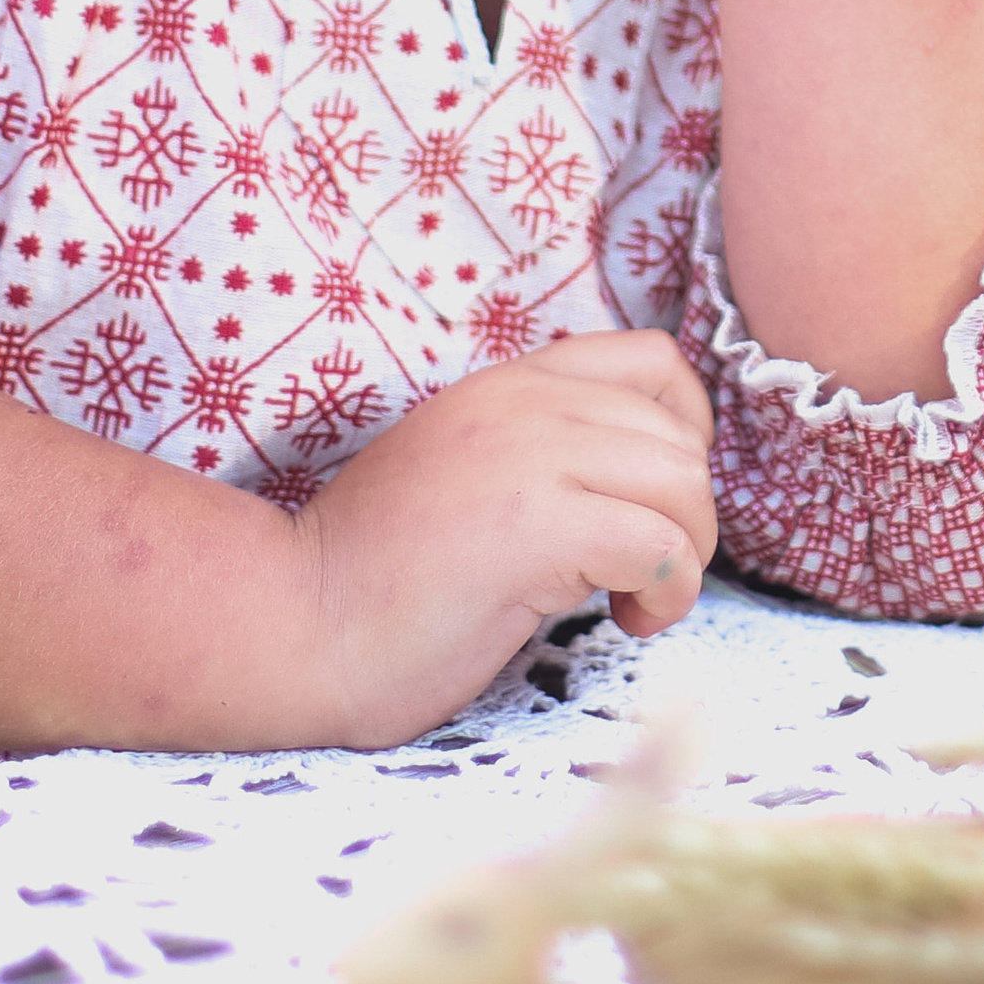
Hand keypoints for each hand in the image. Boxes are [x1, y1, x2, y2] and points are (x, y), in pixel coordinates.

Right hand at [299, 330, 715, 749]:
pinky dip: (667, 594)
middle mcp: (523, 405)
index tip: (647, 505)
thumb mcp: (468, 476)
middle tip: (636, 575)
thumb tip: (640, 488)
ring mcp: (528, 457)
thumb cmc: (377, 575)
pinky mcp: (537, 526)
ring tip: (630, 602)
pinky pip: (661, 546)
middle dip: (687, 516)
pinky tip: (622, 622)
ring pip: (684, 483)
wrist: (296, 621)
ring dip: (683, 556)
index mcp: (507, 386)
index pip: (653, 362)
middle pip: (682, 434)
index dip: (683, 434)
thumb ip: (539, 456)